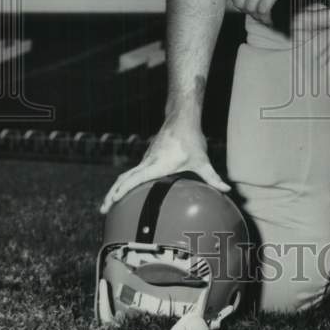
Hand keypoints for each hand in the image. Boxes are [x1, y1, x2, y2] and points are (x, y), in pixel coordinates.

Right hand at [99, 117, 228, 213]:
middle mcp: (147, 163)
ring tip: (109, 204)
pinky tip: (127, 191)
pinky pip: (133, 172)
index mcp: (156, 165)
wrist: (182, 118)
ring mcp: (146, 159)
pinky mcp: (148, 157)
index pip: (133, 179)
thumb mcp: (202, 160)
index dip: (121, 191)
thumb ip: (213, 177)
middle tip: (103, 210)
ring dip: (116, 188)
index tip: (111, 202)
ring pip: (126, 175)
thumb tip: (227, 190)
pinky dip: (125, 182)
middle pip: (123, 179)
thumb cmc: (191, 139)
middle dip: (111, 195)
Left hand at [228, 0, 329, 25]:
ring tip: (265, 18)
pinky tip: (270, 19)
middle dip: (246, 12)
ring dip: (256, 17)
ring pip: (249, 7)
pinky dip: (265, 18)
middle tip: (256, 14)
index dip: (238, 3)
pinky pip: (263, 9)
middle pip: (238, 1)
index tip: (248, 7)